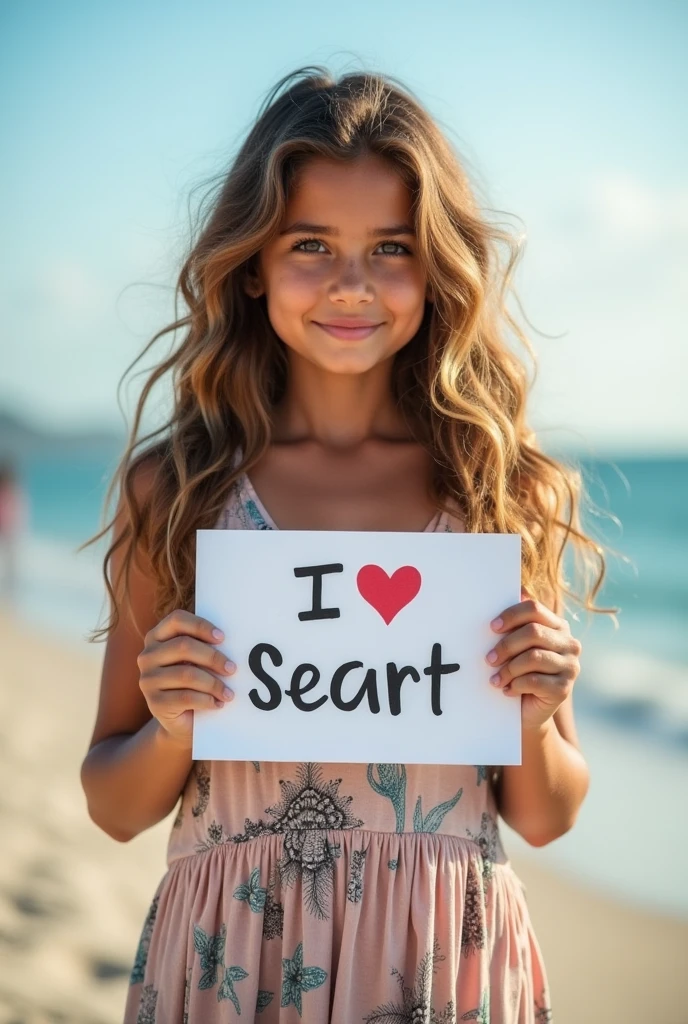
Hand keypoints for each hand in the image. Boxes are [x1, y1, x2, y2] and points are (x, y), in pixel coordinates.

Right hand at [137, 610, 235, 747]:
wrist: (181, 721)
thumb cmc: (193, 683)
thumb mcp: (196, 661)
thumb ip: (204, 646)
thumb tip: (232, 641)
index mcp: (156, 637)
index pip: (176, 620)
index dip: (200, 626)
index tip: (222, 638)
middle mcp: (147, 656)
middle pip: (184, 646)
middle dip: (213, 657)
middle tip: (232, 668)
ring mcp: (148, 680)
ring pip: (187, 674)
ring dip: (214, 684)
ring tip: (229, 693)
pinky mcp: (155, 703)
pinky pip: (187, 697)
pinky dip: (207, 700)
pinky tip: (218, 703)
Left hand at [485, 587, 581, 732]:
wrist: (529, 711)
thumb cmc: (520, 672)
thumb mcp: (517, 646)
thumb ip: (517, 623)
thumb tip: (516, 587)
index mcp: (558, 626)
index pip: (534, 609)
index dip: (511, 615)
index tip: (492, 627)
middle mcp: (570, 644)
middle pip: (533, 632)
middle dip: (506, 645)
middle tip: (488, 659)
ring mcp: (570, 667)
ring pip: (533, 657)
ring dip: (508, 669)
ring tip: (495, 679)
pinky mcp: (564, 689)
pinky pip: (534, 680)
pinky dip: (515, 685)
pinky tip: (507, 690)